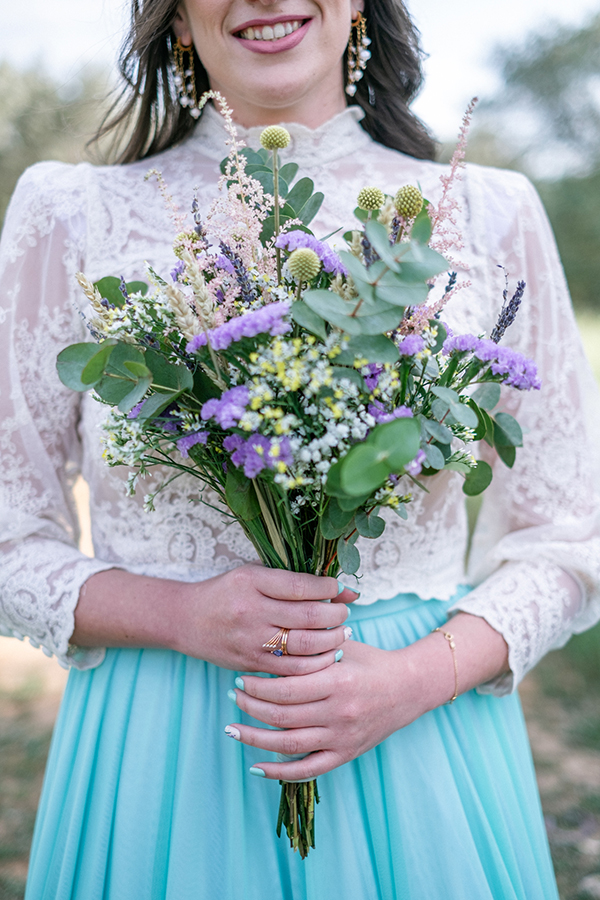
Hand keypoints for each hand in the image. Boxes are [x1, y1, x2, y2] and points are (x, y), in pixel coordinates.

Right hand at [175, 563, 357, 674]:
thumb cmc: (227, 592)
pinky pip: (293, 669)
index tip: (337, 589)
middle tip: (343, 613)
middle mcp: (252, 610)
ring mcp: (251, 640)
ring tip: (340, 633)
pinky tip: (326, 655)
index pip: (302, 585)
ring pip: (305, 646)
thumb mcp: (255, 575)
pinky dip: (316, 663)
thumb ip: (295, 580)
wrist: (186, 619)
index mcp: (252, 581)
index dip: (328, 588)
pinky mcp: (251, 663)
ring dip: (332, 640)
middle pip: (308, 617)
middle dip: (336, 616)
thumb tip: (343, 589)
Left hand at [225, 639, 427, 779]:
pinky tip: (255, 767)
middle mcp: (339, 712)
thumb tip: (267, 643)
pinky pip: (308, 770)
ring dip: (255, 738)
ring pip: (289, 744)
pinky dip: (279, 772)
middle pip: (282, 716)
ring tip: (232, 728)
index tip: (240, 678)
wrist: (408, 688)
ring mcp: (342, 737)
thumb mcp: (342, 645)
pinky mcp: (346, 754)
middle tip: (233, 696)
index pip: (286, 689)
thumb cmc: (370, 661)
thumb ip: (310, 647)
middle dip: (250, 707)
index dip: (257, 686)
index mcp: (337, 680)